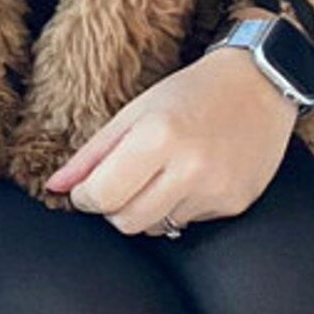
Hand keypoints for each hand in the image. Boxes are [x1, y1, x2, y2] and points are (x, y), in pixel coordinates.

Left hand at [44, 33, 297, 235]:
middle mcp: (190, 168)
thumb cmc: (190, 92)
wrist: (259, 85)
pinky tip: (190, 177)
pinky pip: (188, 223)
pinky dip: (178, 207)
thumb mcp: (135, 111)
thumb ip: (93, 153)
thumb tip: (55, 187)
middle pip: (127, 221)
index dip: (85, 197)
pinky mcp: (235, 204)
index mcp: (158, 136)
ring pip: (156, 227)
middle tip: (120, 181)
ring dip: (146, 208)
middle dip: (113, 207)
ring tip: (159, 174)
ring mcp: (216, 190)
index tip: (85, 188)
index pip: (103, 195)